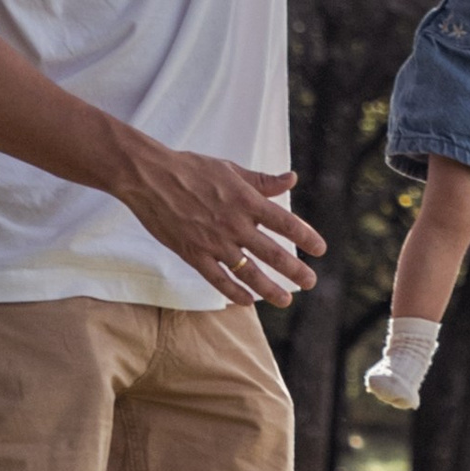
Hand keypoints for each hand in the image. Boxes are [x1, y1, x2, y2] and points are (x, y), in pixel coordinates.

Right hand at [114, 143, 325, 306]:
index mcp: (247, 200)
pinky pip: (218, 279)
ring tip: (286, 301)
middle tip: (310, 283)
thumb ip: (262, 180)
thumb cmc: (191, 169)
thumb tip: (291, 178)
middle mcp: (235, 224)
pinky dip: (234, 293)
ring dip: (269, 289)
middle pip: (273, 253)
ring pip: (248, 272)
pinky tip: (248, 302)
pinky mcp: (193, 253)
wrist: (149, 177)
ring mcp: (214, 242)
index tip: (320, 249)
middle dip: (294, 270)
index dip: (306, 237)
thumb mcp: (231, 169)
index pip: (286, 223)